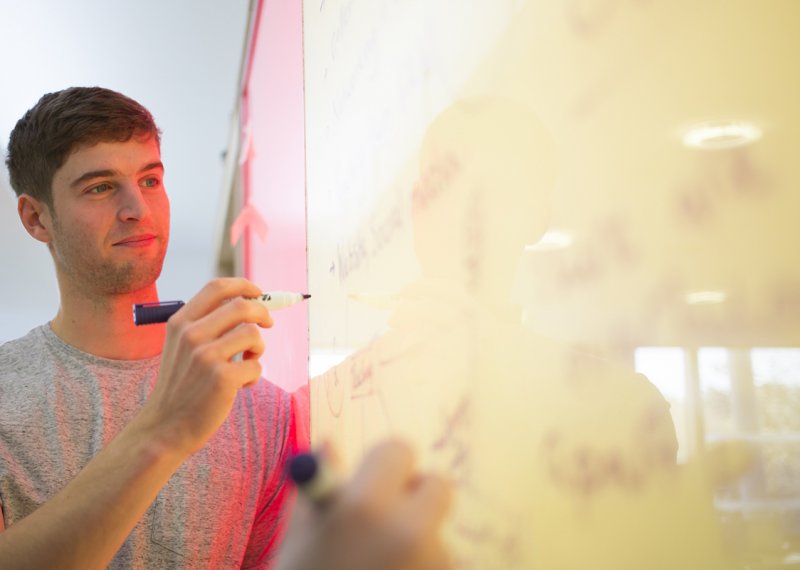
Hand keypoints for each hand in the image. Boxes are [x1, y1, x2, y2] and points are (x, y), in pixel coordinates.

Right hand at [136, 277, 272, 456]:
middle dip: (263, 312)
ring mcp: (206, 356)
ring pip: (253, 334)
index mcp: (181, 322)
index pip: (217, 287)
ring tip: (247, 362)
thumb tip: (249, 302)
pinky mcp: (222, 378)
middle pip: (242, 305)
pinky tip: (240, 386)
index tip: (257, 292)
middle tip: (268, 324)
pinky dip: (254, 375)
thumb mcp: (181, 347)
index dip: (244, 285)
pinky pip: (256, 365)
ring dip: (258, 348)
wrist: (165, 428)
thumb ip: (206, 325)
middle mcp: (191, 335)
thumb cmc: (181, 386)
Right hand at [277, 440, 451, 569]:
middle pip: (438, 485)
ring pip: (438, 533)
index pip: (398, 450)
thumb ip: (320, 487)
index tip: (374, 482)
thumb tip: (330, 443)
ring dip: (418, 544)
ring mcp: (432, 563)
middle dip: (416, 497)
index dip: (385, 465)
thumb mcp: (300, 537)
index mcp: (364, 506)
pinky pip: (442, 567)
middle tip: (390, 519)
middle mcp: (407, 530)